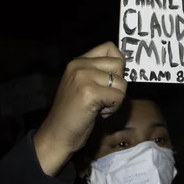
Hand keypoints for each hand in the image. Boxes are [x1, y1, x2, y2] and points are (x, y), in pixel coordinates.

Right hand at [34, 42, 126, 175]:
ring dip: (116, 99)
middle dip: (118, 84)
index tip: (111, 79)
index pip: (110, 47)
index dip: (118, 64)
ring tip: (99, 107)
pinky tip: (98, 113)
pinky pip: (119, 97)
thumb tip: (126, 64)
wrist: (57, 135)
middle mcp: (79, 66)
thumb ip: (100, 72)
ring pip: (122, 83)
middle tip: (103, 98)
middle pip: (119, 65)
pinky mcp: (89, 93)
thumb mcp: (83, 84)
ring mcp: (83, 78)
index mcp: (78, 61)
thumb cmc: (74, 112)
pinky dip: (113, 109)